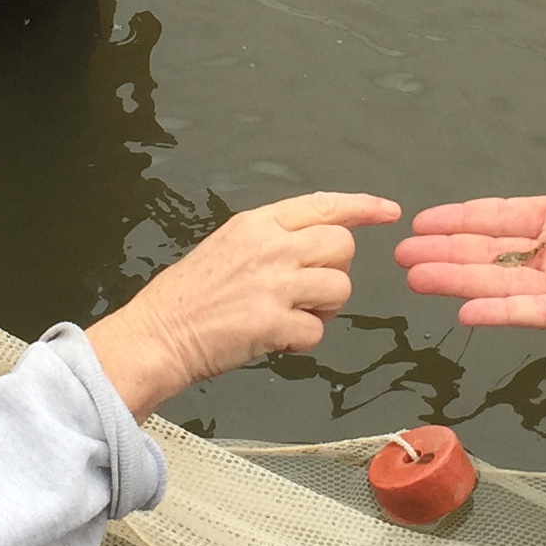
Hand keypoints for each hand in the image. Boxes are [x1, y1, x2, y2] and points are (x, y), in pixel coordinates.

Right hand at [86, 191, 401, 415]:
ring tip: (291, 316)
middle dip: (336, 269)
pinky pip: (317, 331)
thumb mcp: (227, 246)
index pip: (323, 204)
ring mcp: (274, 284)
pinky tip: (277, 339)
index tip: (388, 211)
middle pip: (342, 246)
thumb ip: (270, 240)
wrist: (157, 335)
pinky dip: (303, 341)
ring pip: (340, 289)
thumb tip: (314, 246)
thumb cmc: (187, 297)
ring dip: (324, 309)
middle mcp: (270, 247)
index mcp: (257, 224)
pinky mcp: (273, 323)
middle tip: (310, 290)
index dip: (362, 206)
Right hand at [396, 86, 545, 330]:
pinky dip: (503, 312)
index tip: (423, 220)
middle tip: (401, 256)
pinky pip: (540, 312)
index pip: (505, 218)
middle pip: (493, 254)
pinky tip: (466, 312)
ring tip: (416, 279)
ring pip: (505, 284)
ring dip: (460, 282)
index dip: (464, 219)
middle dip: (446, 254)